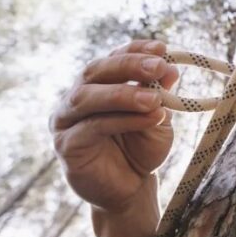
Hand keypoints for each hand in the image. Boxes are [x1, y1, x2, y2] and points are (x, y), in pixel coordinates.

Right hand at [49, 40, 178, 213]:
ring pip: (87, 97)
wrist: (131, 188)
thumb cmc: (142, 148)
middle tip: (158, 66)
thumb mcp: (157, 117)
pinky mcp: (66, 145)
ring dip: (123, 94)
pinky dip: (124, 120)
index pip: (113, 57)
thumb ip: (159, 94)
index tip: (161, 48)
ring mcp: (65, 120)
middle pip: (95, 70)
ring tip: (155, 99)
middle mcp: (77, 97)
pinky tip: (151, 119)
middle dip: (128, 65)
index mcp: (98, 84)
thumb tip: (169, 67)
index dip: (135, 49)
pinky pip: (93, 127)